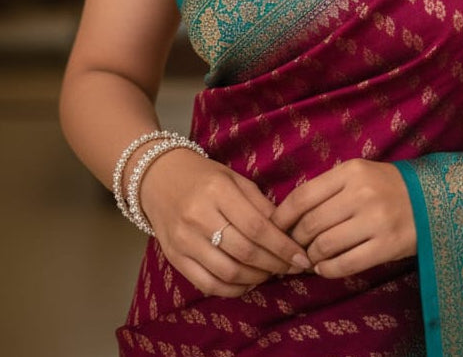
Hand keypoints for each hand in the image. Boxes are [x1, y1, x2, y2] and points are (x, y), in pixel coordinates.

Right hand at [138, 148, 311, 297]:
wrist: (158, 178)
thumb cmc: (203, 176)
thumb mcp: (234, 178)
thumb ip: (259, 203)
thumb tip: (287, 230)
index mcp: (217, 191)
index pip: (257, 226)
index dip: (282, 246)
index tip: (301, 257)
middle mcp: (198, 217)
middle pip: (245, 251)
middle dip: (275, 264)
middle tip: (292, 267)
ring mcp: (184, 240)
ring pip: (228, 271)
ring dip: (257, 278)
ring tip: (271, 273)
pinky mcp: (174, 258)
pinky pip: (208, 284)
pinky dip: (233, 289)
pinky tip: (248, 282)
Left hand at [272, 160, 416, 277]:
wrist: (431, 201)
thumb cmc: (385, 187)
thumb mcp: (358, 175)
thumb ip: (327, 189)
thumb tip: (288, 216)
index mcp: (351, 171)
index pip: (303, 196)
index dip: (282, 216)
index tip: (274, 227)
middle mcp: (361, 194)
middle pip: (311, 224)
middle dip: (296, 240)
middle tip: (292, 248)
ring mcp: (375, 220)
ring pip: (325, 246)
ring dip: (311, 257)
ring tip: (309, 258)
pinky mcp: (386, 246)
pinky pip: (345, 264)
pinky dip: (328, 270)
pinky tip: (324, 268)